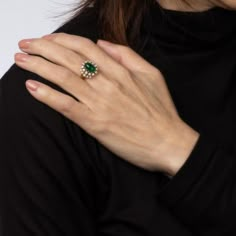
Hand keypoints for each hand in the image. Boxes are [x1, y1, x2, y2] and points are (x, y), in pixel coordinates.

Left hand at [15, 33, 198, 175]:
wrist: (167, 142)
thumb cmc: (161, 111)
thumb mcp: (152, 75)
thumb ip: (128, 56)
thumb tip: (103, 44)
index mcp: (120, 71)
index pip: (84, 47)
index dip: (61, 40)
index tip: (47, 40)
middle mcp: (107, 83)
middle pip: (68, 59)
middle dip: (42, 49)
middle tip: (25, 45)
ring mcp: (99, 103)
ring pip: (63, 78)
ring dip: (38, 67)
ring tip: (21, 61)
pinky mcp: (94, 123)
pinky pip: (65, 106)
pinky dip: (47, 95)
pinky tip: (32, 87)